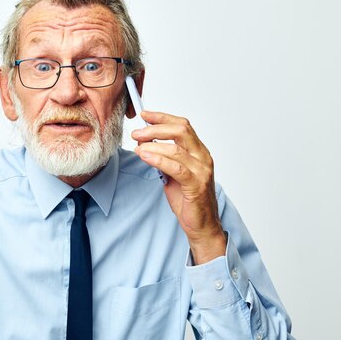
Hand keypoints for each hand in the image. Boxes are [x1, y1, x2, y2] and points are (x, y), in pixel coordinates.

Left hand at [132, 111, 225, 263]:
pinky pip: (176, 167)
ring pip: (176, 148)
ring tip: (137, 147)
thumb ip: (165, 157)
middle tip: (137, 133)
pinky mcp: (196, 185)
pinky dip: (158, 159)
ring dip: (153, 145)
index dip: (163, 118)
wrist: (201, 224)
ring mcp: (202, 171)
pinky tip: (145, 156)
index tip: (145, 115)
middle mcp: (203, 157)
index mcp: (199, 151)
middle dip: (155, 129)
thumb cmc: (188, 199)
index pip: (182, 126)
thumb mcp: (174, 173)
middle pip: (180, 131)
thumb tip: (147, 143)